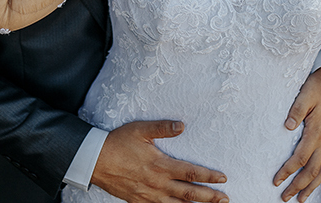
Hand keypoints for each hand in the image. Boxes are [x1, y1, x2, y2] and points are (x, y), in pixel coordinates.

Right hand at [91, 120, 228, 202]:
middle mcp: (157, 184)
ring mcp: (148, 196)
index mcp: (160, 166)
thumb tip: (182, 126)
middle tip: (225, 199)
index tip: (223, 178)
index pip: (191, 173)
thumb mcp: (140, 129)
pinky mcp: (139, 202)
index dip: (209, 177)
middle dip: (209, 197)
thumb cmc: (118, 142)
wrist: (94, 161)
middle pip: (189, 194)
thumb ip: (162, 128)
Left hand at [273, 65, 320, 201]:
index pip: (300, 157)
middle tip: (285, 197)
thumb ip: (297, 110)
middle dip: (298, 186)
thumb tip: (287, 126)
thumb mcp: (305, 93)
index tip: (276, 181)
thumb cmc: (317, 85)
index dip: (288, 171)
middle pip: (311, 170)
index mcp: (315, 130)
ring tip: (301, 199)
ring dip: (311, 186)